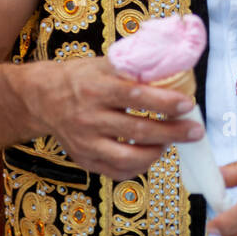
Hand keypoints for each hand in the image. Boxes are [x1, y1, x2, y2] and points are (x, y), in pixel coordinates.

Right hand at [5, 55, 203, 180]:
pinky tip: (151, 154)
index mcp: (96, 87)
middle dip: (172, 131)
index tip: (187, 104)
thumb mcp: (102, 64)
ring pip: (128, 156)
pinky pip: (117, 171)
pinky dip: (139, 166)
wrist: (41, 99)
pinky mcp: (84, 159)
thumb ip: (132, 67)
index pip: (136, 95)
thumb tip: (173, 65)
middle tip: (195, 130)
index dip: (165, 101)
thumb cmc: (80, 78)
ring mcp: (86, 141)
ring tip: (171, 143)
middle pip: (137, 129)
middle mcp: (90, 116)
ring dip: (157, 152)